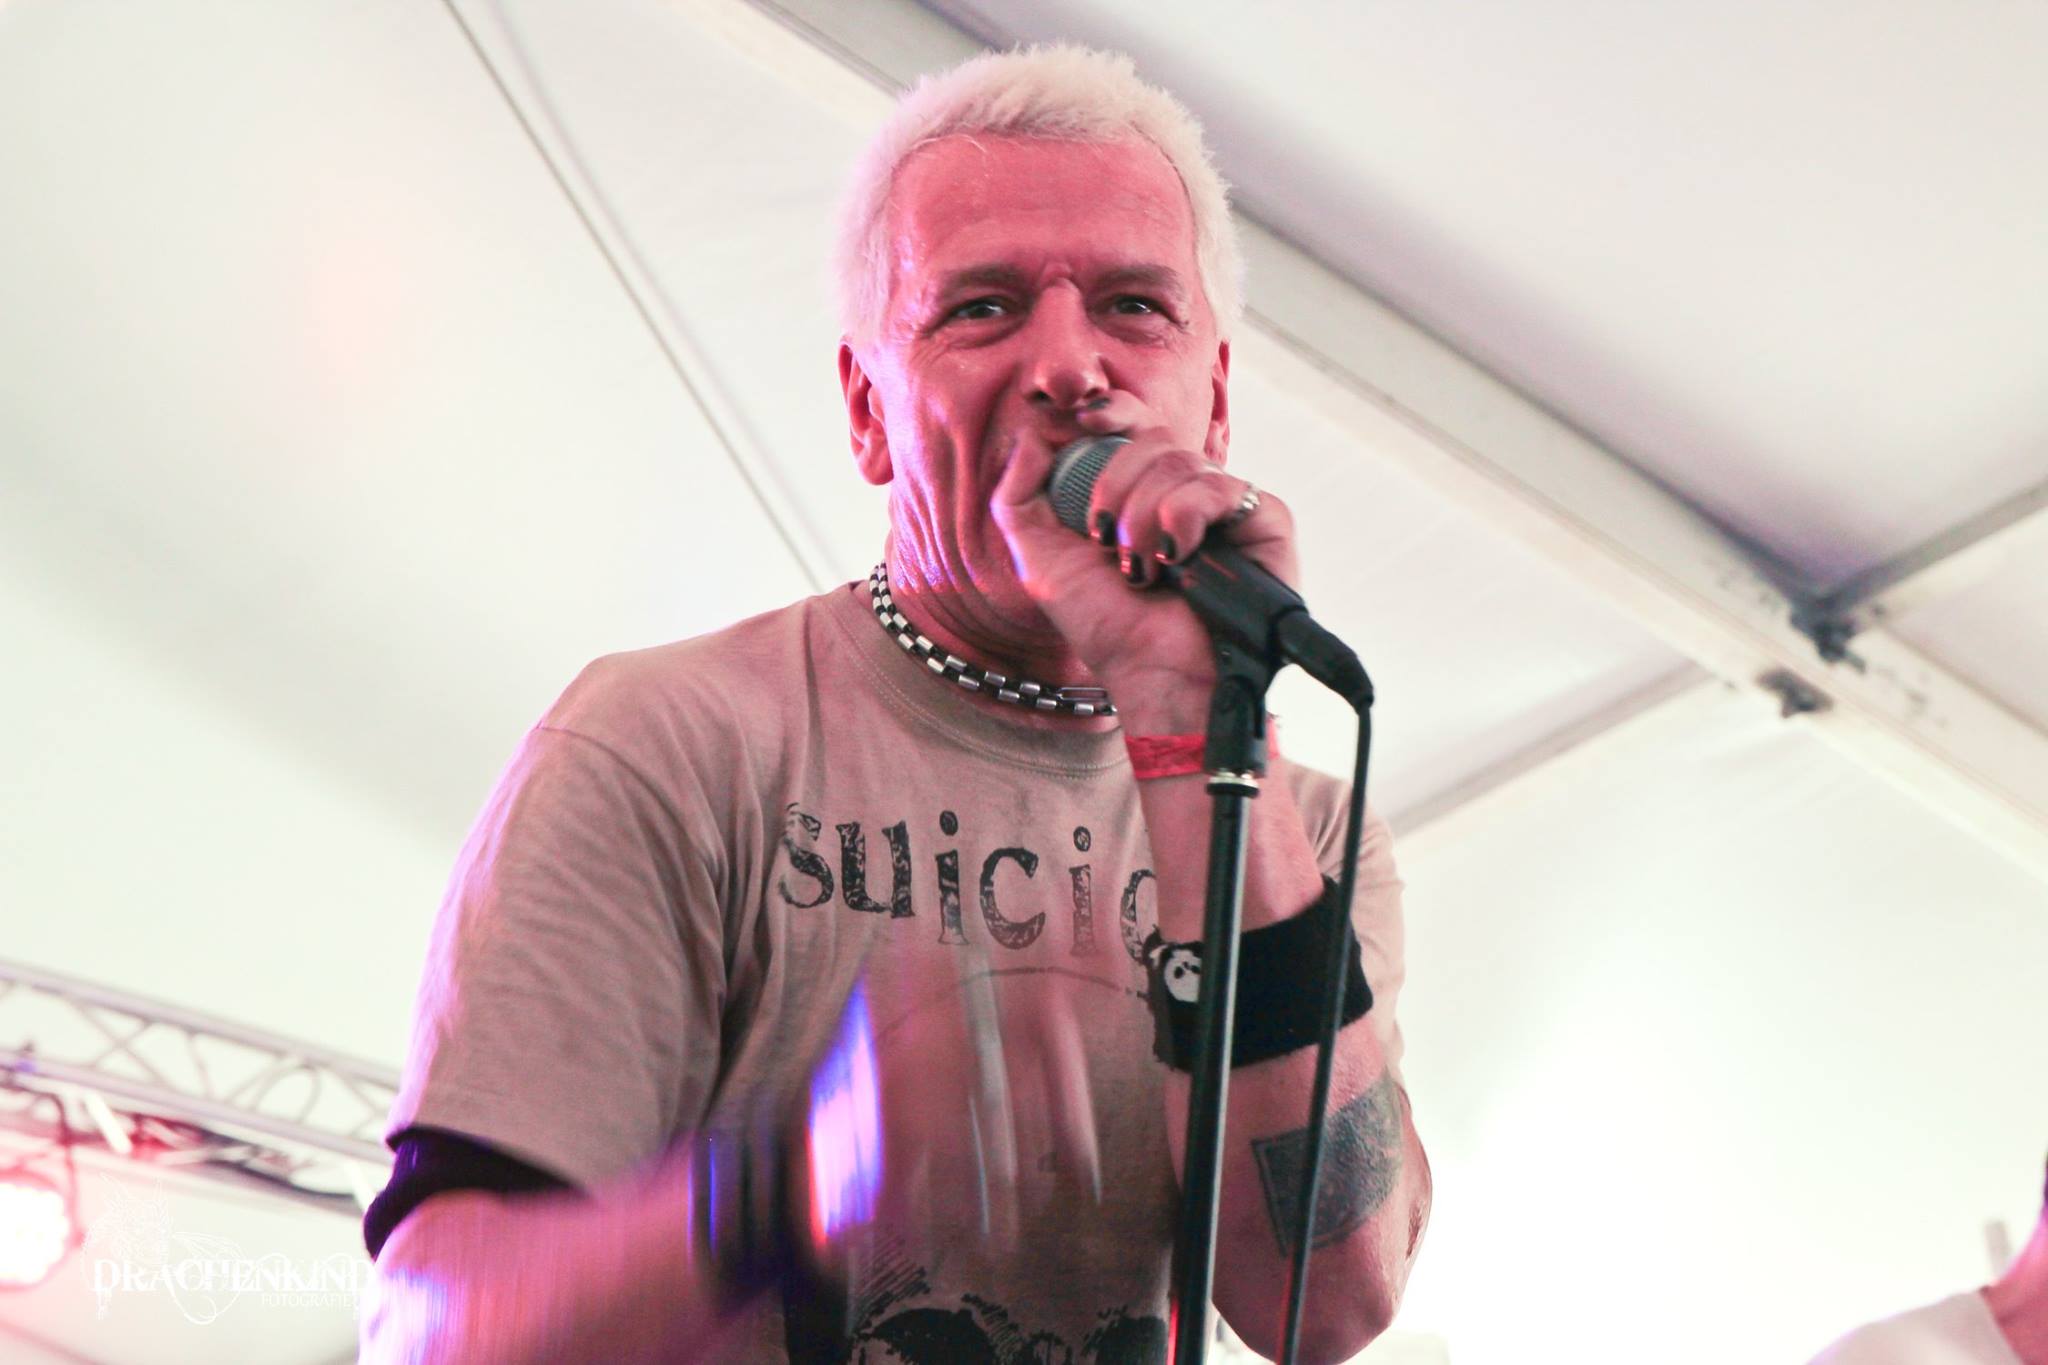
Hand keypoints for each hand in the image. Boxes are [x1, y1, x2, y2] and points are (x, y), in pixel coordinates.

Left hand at [991, 391, 1297, 707]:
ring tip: (1141, 569)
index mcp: (1142, 492)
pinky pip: (1218, 487)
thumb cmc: (1107, 629)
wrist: (1155, 675)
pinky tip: (1178, 560)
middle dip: (1114, 484)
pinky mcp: (1266, 521)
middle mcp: (1187, 492)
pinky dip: (1182, 520)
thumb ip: (1019, 497)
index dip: (1111, 409)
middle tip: (1104, 539)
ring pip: (1179, 460)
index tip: (1084, 418)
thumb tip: (1028, 436)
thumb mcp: (1042, 560)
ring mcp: (1227, 506)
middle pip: (1153, 435)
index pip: (1134, 423)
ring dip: (1142, 518)